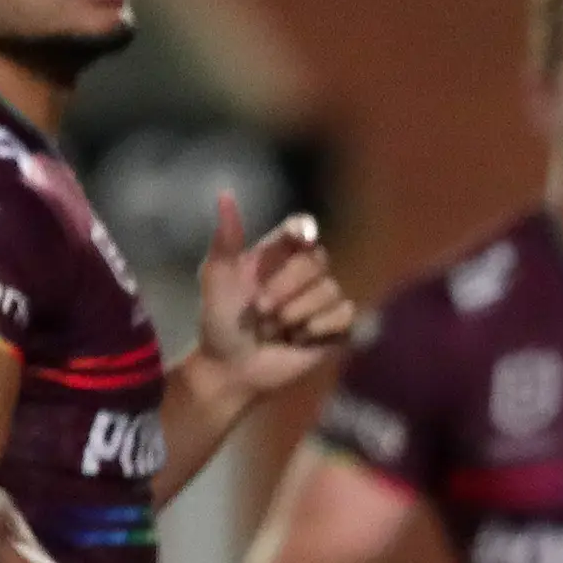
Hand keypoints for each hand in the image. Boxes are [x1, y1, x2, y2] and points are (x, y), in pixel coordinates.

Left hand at [196, 194, 356, 400]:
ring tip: (277, 330)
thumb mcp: (217, 278)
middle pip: (318, 260)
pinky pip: (346, 315)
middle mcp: (303, 274)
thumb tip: (225, 194)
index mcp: (276, 256)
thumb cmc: (220, 323)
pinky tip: (300, 340)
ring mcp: (321, 302)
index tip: (302, 240)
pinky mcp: (336, 329)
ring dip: (300, 313)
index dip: (305, 230)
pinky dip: (321, 328)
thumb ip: (226, 239)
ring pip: (332, 290)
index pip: (301, 228)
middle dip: (287, 287)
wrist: (232, 368)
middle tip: (261, 310)